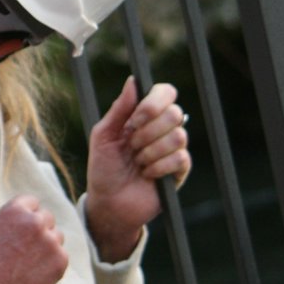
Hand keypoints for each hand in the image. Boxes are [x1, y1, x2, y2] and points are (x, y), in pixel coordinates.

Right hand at [0, 194, 68, 283]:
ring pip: (56, 235)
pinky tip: (35, 273)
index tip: (22, 229)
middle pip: (47, 217)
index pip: (31, 202)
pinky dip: (51, 263)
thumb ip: (8, 218)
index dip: (26, 216)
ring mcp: (50, 241)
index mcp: (15, 211)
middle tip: (26, 248)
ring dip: (47, 245)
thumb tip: (24, 213)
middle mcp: (35, 222)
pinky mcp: (61, 259)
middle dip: (39, 230)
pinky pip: (61, 254)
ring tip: (29, 263)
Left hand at [84, 79, 190, 261]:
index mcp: (144, 115)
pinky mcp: (180, 170)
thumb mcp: (103, 136)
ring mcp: (173, 148)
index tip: (135, 119)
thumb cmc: (103, 168)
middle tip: (131, 147)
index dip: (154, 102)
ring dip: (151, 151)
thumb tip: (133, 80)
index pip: (165, 92)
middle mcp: (162, 128)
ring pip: (178, 136)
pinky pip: (180, 158)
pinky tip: (147, 175)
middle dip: (148, 132)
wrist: (109, 203)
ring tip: (137, 163)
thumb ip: (119, 109)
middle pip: (175, 113)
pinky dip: (158, 167)